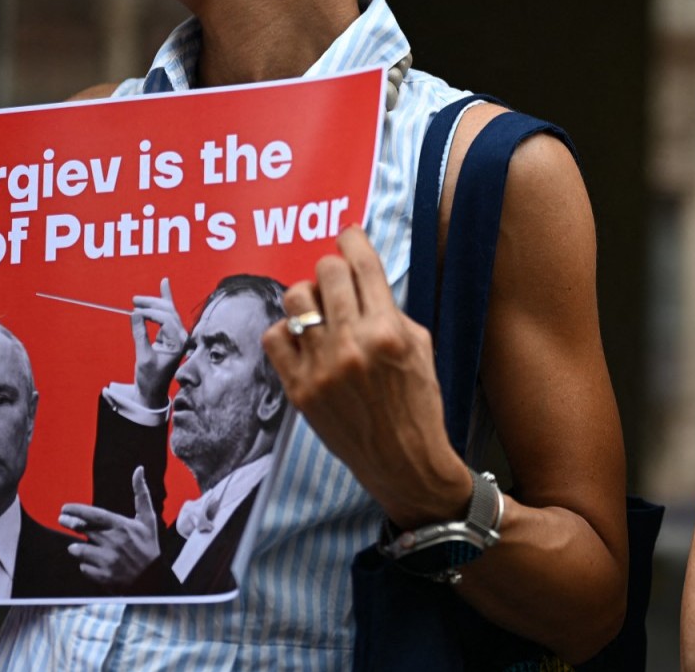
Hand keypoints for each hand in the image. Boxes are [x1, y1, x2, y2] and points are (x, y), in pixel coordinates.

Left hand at [61, 465, 161, 588]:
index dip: (76, 510)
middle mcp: (113, 541)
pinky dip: (86, 565)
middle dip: (70, 524)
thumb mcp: (148, 519)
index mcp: (122, 526)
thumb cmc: (148, 546)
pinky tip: (95, 564)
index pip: (93, 515)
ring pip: (78, 549)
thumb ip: (141, 494)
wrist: (152, 578)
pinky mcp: (103, 575)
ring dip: (77, 547)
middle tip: (62, 520)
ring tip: (82, 547)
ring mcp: (107, 559)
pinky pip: (83, 567)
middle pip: (82, 529)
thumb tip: (139, 469)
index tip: (64, 508)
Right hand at [130, 277, 189, 408]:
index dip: (150, 313)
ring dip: (154, 302)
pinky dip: (164, 300)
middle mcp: (181, 336)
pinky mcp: (169, 334)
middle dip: (152, 304)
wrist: (152, 391)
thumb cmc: (150, 379)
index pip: (166, 319)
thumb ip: (140, 335)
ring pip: (168, 311)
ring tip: (138, 299)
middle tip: (135, 300)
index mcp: (179, 342)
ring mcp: (176, 334)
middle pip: (169, 312)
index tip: (134, 312)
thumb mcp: (143, 358)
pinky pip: (166, 314)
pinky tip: (164, 284)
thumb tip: (135, 314)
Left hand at [262, 225, 472, 528]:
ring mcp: (321, 367)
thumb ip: (389, 309)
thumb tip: (360, 277)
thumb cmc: (418, 402)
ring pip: (296, 298)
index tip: (349, 235)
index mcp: (387, 330)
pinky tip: (304, 340)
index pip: (362, 264)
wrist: (403, 460)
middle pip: (326, 272)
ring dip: (309, 296)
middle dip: (333, 268)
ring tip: (320, 311)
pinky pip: (275, 337)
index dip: (353, 240)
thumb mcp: (419, 347)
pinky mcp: (298, 389)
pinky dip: (288, 331)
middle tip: (338, 279)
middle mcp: (351, 344)